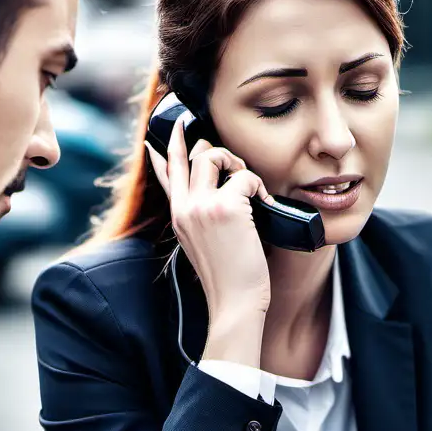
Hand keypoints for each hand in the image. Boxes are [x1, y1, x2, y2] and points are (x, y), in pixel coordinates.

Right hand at [146, 124, 273, 363]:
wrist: (235, 303)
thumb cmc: (230, 278)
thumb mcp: (206, 245)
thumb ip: (205, 218)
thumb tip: (225, 196)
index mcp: (178, 217)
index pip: (166, 171)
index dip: (169, 147)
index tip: (172, 127)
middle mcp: (184, 208)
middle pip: (191, 154)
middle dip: (218, 151)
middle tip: (238, 167)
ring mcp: (201, 206)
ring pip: (213, 155)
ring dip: (237, 163)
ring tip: (251, 187)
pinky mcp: (225, 207)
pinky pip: (244, 176)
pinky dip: (259, 186)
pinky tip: (264, 203)